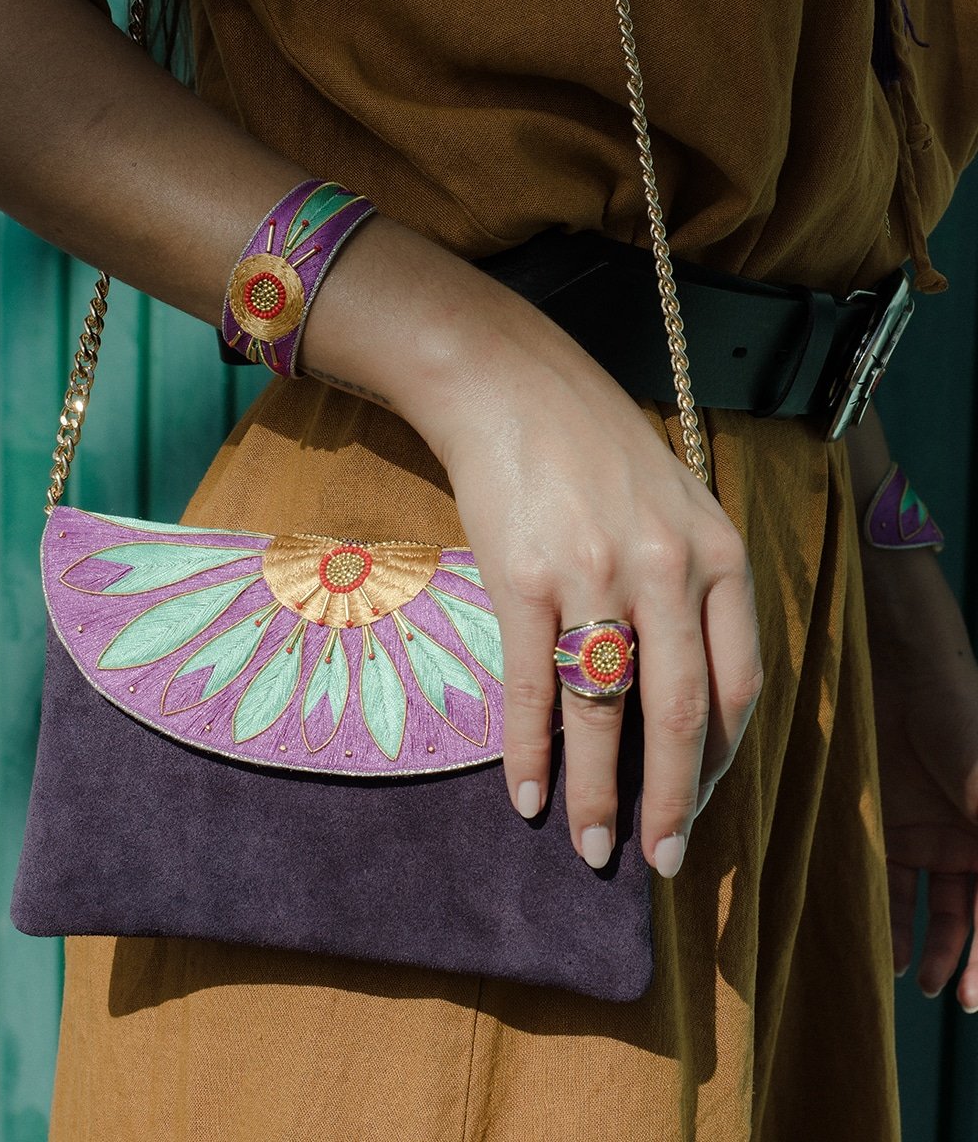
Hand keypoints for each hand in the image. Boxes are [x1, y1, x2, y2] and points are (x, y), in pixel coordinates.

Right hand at [399, 287, 762, 874]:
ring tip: (590, 848)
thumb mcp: (676, 504)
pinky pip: (530, 686)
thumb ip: (693, 586)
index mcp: (717, 553)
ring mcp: (591, 573)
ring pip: (602, 709)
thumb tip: (679, 691)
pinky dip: (530, 750)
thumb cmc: (593, 448)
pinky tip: (528, 795)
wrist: (510, 386)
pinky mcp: (522, 578)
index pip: (739, 681)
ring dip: (597, 791)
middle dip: (672, 800)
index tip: (700, 802)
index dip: (722, 757)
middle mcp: (664, 567)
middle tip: (663, 861)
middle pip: (680, 711)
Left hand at [864, 546, 977, 1010]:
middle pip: (973, 916)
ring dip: (920, 942)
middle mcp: (968, 840)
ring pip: (927, 903)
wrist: (901, 669)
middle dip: (962, 959)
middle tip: (944, 996)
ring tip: (907, 977)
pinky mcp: (881, 818)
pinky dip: (883, 909)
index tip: (975, 999)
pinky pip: (884, 874)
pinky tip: (877, 941)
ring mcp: (925, 830)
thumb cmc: (962, 720)